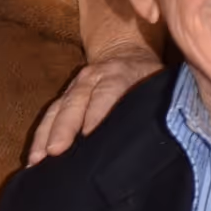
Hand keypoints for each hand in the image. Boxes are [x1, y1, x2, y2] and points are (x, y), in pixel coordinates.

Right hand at [27, 49, 163, 162]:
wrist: (125, 51)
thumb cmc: (148, 78)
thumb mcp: (159, 84)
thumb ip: (162, 103)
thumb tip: (175, 133)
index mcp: (120, 74)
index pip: (108, 92)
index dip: (98, 111)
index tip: (90, 134)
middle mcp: (94, 77)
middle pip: (76, 102)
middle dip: (64, 127)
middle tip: (56, 151)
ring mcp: (76, 85)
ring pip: (58, 109)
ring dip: (45, 135)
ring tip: (37, 160)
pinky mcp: (65, 95)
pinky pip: (50, 114)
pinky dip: (40, 135)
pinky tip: (34, 157)